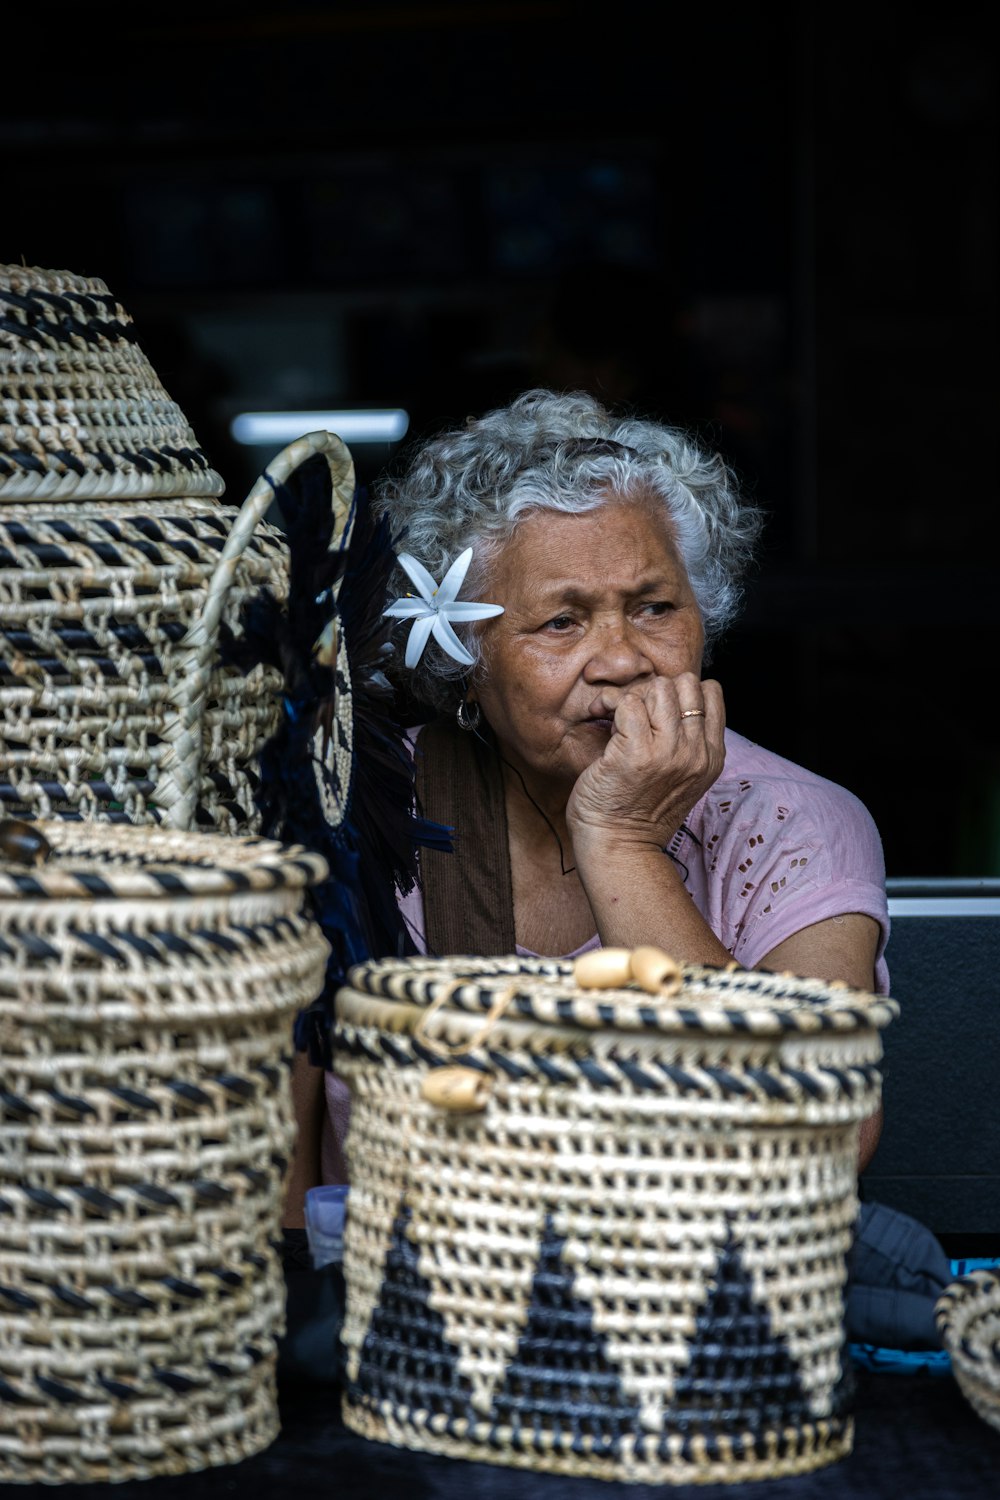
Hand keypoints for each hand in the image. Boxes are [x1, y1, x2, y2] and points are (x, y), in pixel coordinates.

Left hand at [566, 672, 724, 852]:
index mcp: (711, 757)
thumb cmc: (641, 812)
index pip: (710, 692)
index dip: (681, 693)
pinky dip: (612, 706)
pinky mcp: (634, 753)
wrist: (619, 847)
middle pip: (684, 683)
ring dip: (633, 697)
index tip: (659, 713)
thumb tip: (670, 699)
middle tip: (635, 714)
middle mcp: (695, 752)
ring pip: (657, 688)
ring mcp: (667, 752)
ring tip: (618, 719)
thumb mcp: (684, 778)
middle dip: (656, 691)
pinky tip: (605, 723)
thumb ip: (687, 743)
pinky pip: (627, 703)